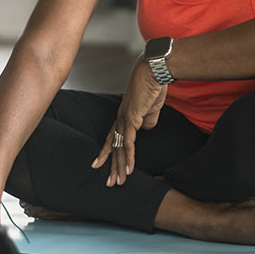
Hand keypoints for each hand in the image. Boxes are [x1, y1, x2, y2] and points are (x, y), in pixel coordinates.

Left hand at [92, 58, 166, 186]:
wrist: (155, 71)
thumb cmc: (153, 85)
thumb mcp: (152, 108)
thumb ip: (148, 120)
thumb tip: (147, 129)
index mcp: (124, 115)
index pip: (112, 137)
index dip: (107, 151)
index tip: (100, 164)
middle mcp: (121, 118)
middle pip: (113, 146)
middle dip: (111, 166)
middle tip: (109, 182)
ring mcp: (125, 119)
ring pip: (119, 148)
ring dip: (119, 167)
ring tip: (118, 182)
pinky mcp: (132, 119)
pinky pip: (129, 143)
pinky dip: (129, 157)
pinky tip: (129, 170)